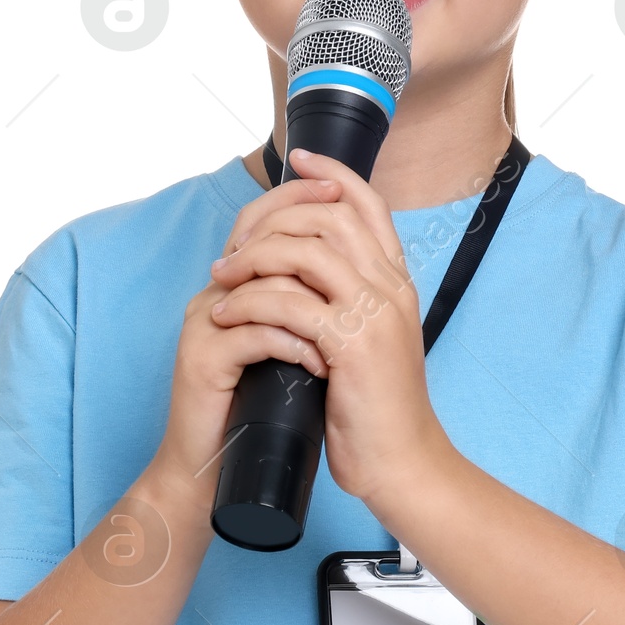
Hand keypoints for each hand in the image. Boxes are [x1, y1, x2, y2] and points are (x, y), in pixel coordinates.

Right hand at [150, 180, 335, 511]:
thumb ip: (309, 306)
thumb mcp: (293, 348)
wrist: (215, 469)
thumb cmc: (260, 410)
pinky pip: (255, 334)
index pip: (263, 219)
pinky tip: (320, 365)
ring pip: (263, 285)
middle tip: (354, 250)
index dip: (301, 197)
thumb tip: (357, 271)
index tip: (341, 187)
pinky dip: (295, 346)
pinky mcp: (203, 360)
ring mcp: (205, 324)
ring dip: (313, 306)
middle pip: (259, 237)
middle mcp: (215, 294)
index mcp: (236, 285)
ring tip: (344, 335)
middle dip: (310, 236)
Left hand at [206, 148, 446, 508]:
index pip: (369, 204)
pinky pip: (288, 303)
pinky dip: (248, 303)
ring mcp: (375, 313)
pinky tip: (225, 317)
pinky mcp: (352, 345)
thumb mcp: (369, 344)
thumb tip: (302, 278)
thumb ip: (349, 304)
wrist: (403, 465)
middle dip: (272, 220)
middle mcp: (392, 288)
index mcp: (397, 283)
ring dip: (253, 258)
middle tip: (231, 249)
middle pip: (330, 215)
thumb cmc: (377, 412)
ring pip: (306, 251)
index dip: (333, 173)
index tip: (299, 159)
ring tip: (221, 278)